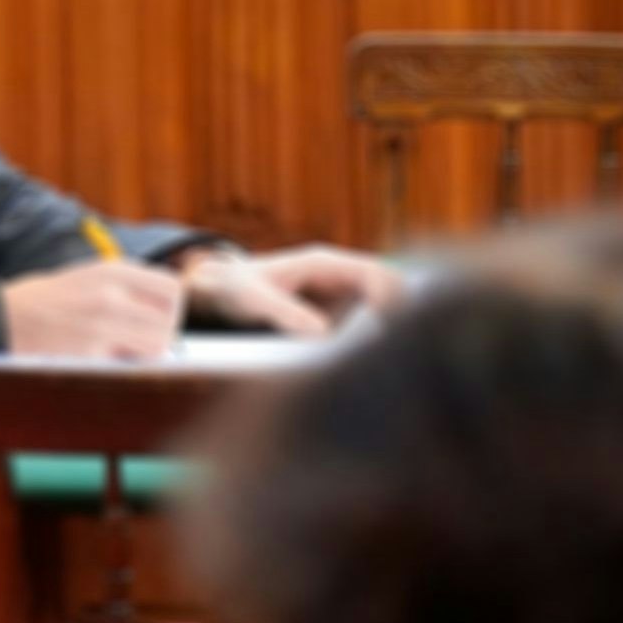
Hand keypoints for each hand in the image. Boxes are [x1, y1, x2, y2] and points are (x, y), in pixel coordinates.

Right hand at [1, 259, 185, 360]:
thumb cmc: (43, 302)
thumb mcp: (87, 278)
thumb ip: (125, 288)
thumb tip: (167, 313)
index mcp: (112, 270)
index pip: (172, 288)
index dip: (169, 308)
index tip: (152, 319)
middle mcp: (111, 292)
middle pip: (169, 320)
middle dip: (159, 334)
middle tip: (136, 341)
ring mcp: (102, 322)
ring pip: (157, 344)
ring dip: (144, 352)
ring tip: (118, 350)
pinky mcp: (91, 350)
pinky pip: (130, 363)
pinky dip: (122, 364)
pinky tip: (99, 357)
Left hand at [179, 244, 404, 338]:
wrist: (223, 290)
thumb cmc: (238, 287)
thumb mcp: (255, 299)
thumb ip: (285, 313)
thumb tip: (323, 334)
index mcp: (323, 263)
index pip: (372, 272)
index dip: (387, 296)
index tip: (387, 325)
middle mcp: (340, 275)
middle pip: (389, 288)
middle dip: (399, 313)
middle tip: (395, 346)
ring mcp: (343, 293)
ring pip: (384, 305)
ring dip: (389, 327)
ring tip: (384, 357)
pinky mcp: (340, 312)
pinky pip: (368, 323)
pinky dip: (373, 337)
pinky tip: (367, 360)